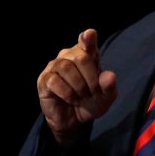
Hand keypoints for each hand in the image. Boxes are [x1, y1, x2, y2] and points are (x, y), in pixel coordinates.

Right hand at [37, 29, 116, 145]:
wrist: (73, 121)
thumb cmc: (90, 102)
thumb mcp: (105, 97)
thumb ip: (109, 86)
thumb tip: (110, 76)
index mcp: (86, 55)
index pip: (86, 42)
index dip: (88, 38)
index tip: (89, 34)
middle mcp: (69, 56)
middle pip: (80, 57)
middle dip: (90, 78)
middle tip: (92, 92)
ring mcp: (54, 66)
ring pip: (66, 67)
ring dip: (78, 86)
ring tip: (81, 97)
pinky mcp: (44, 79)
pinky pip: (54, 81)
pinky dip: (66, 93)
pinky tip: (70, 99)